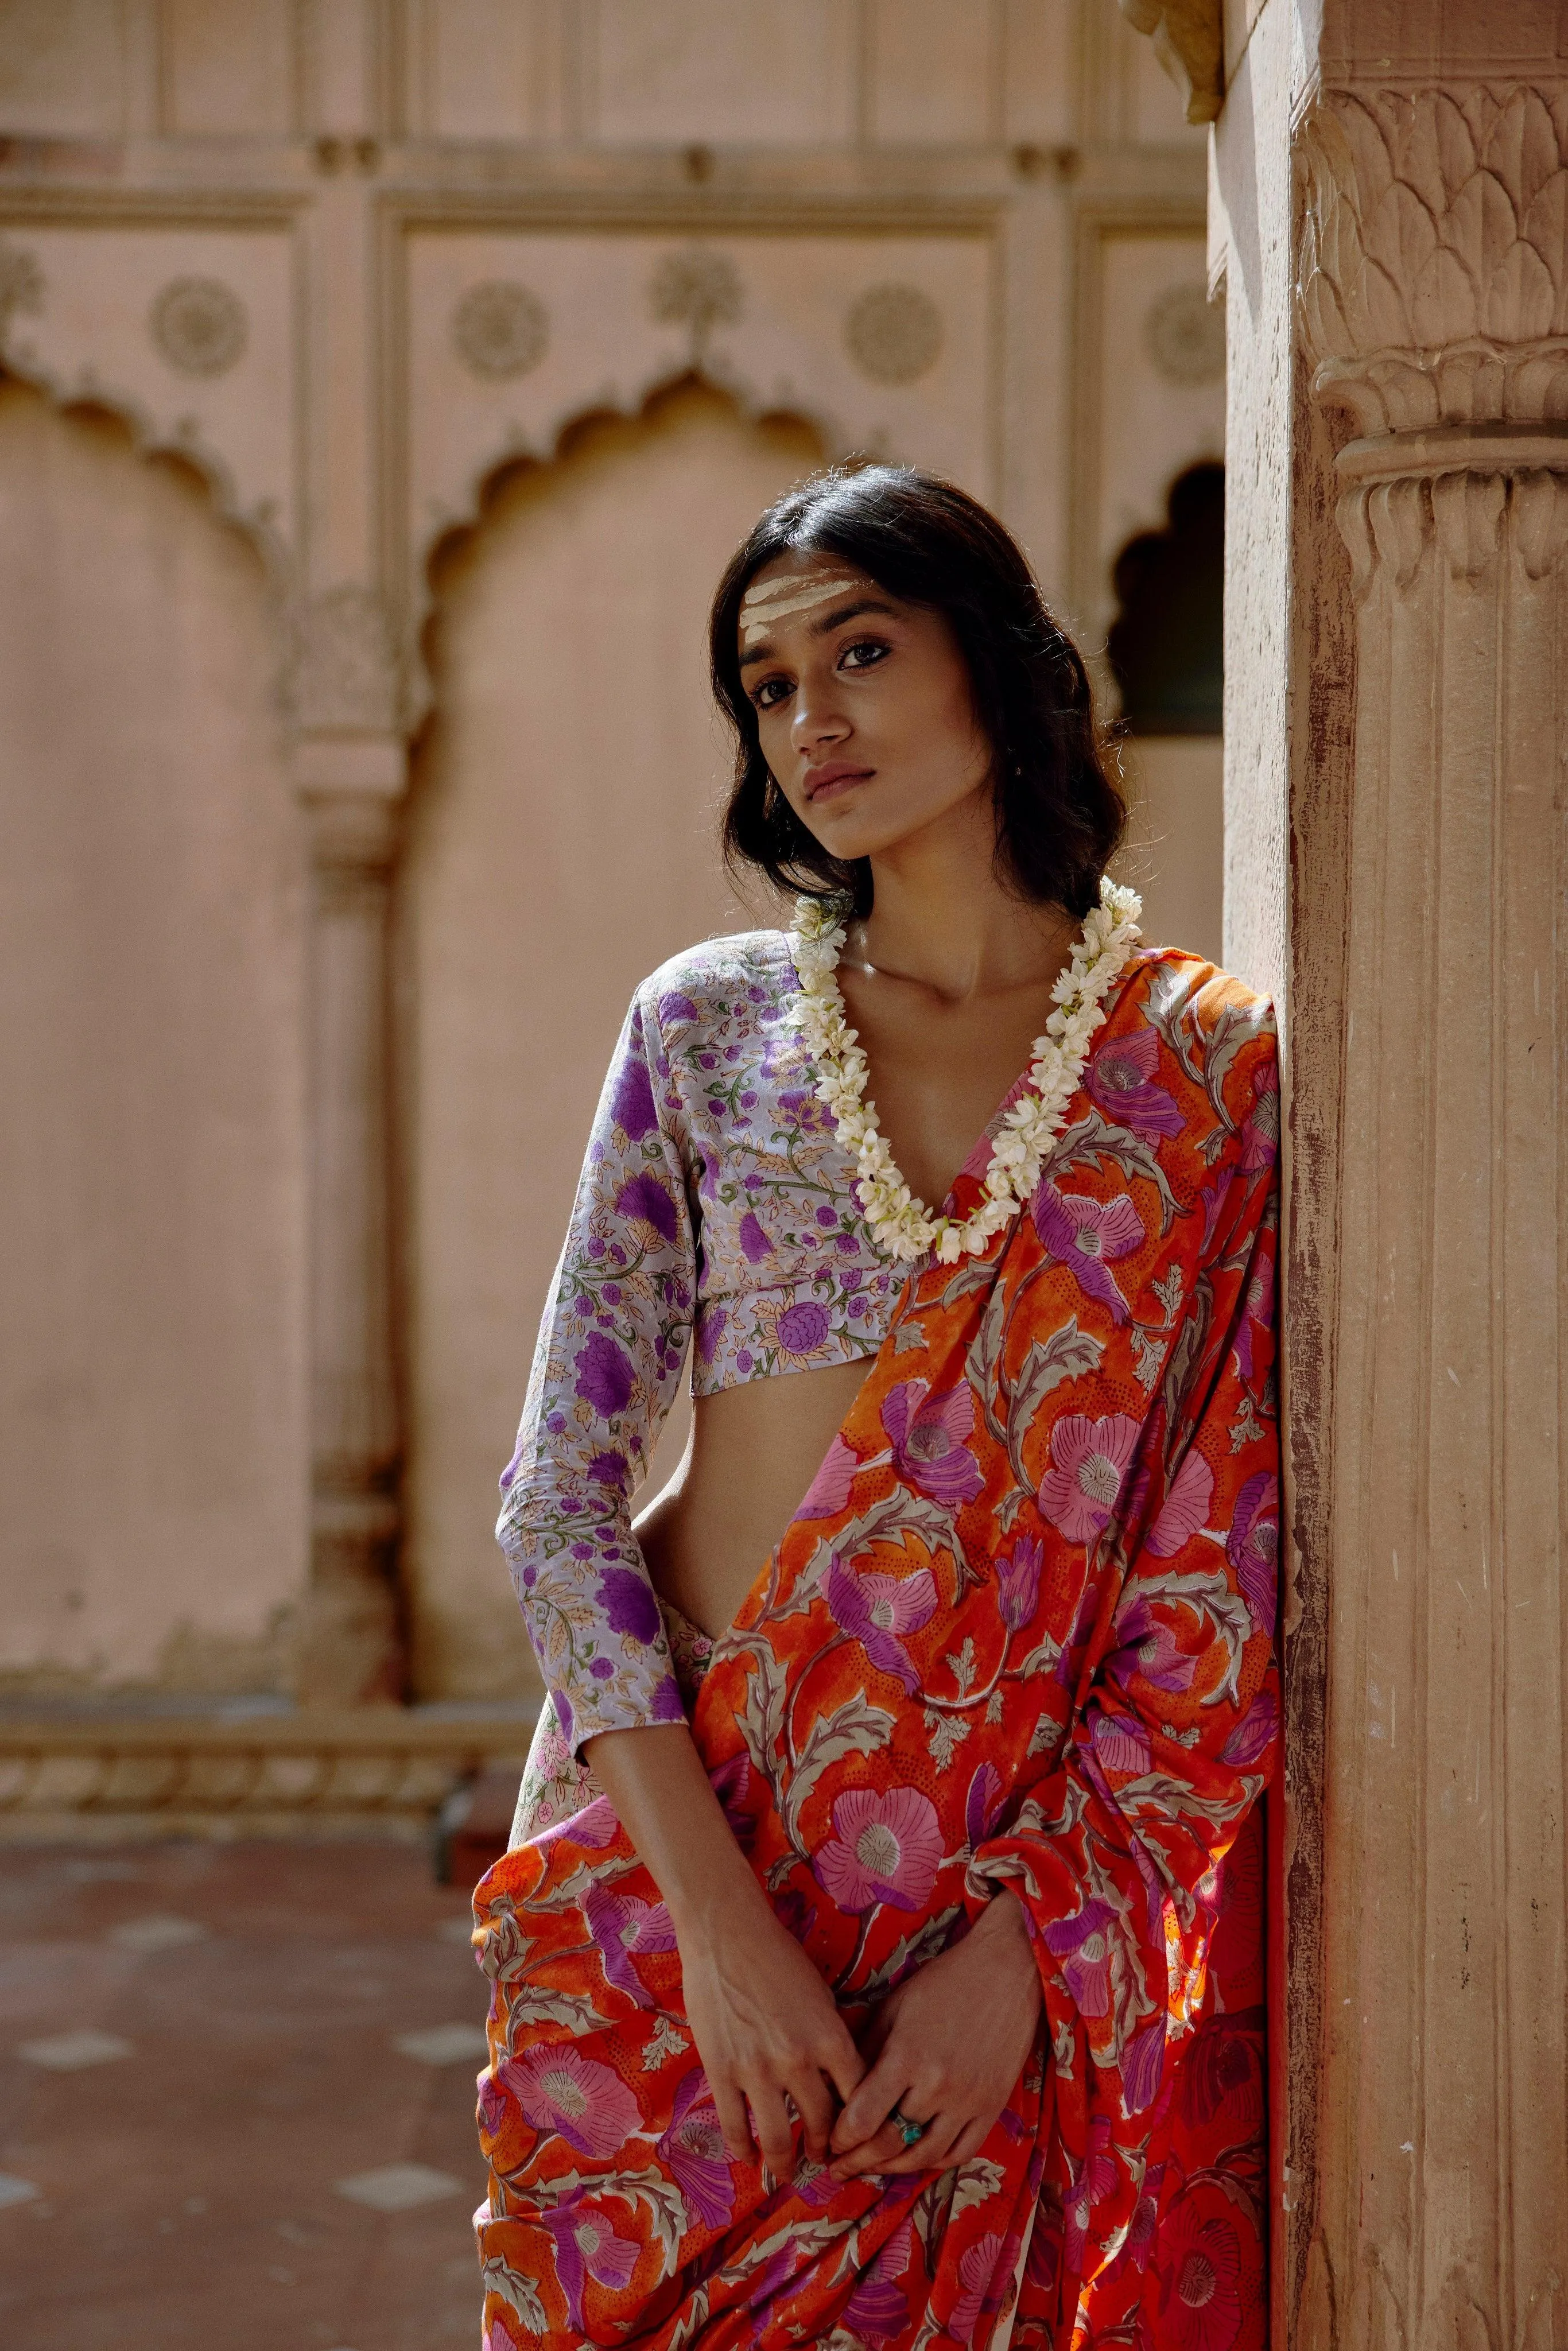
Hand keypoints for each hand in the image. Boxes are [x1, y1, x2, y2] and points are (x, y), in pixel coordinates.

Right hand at [582, 1723, 862, 2178]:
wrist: (727, 1933)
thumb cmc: (779, 1957)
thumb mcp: (822, 1996)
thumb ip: (832, 2040)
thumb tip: (845, 2082)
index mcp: (830, 2038)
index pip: (858, 2101)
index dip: (862, 2128)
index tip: (860, 2141)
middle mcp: (798, 2060)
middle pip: (822, 2125)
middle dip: (827, 2151)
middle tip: (825, 2161)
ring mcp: (757, 2069)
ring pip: (778, 2137)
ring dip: (786, 2162)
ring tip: (788, 2171)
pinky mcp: (722, 2070)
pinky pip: (734, 2125)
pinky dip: (743, 2148)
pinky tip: (748, 2156)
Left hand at [828, 1890, 1041, 2179]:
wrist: (1005, 1973)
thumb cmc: (942, 1984)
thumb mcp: (893, 2006)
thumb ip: (866, 2049)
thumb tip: (839, 2088)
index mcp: (905, 2056)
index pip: (863, 2118)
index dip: (841, 2139)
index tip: (831, 2142)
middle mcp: (936, 2085)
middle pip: (890, 2143)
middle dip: (858, 2162)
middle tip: (841, 2167)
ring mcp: (968, 2100)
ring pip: (924, 2157)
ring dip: (893, 2170)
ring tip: (873, 2168)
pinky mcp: (992, 2107)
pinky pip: (960, 2153)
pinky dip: (934, 2163)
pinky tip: (915, 2158)